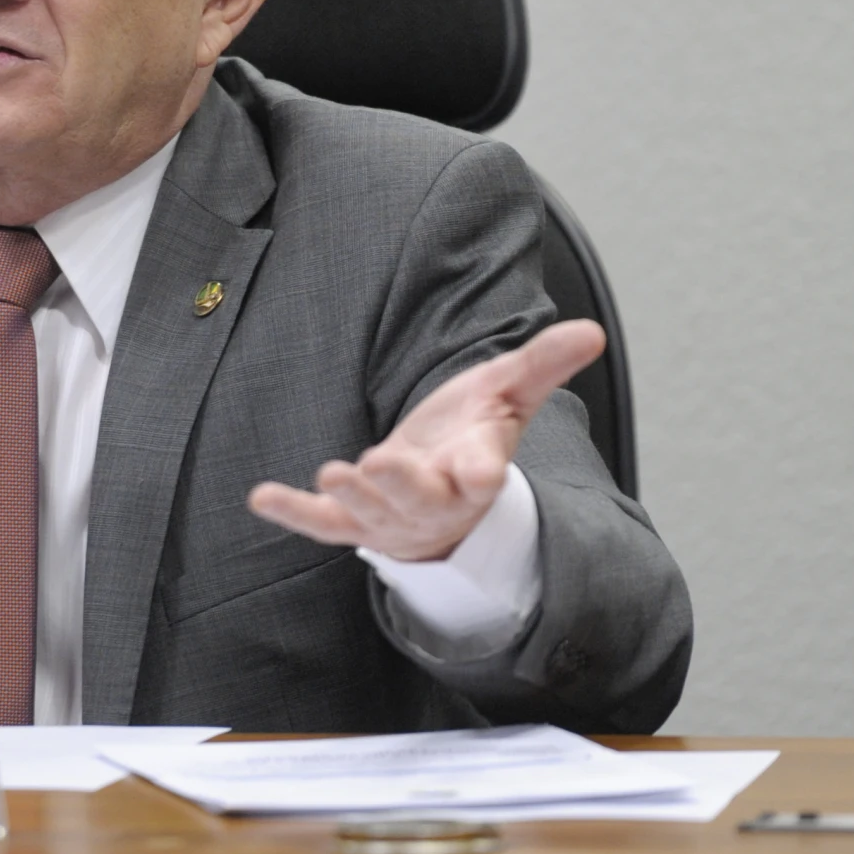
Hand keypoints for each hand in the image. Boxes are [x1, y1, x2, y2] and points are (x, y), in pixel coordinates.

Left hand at [246, 320, 605, 561]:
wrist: (445, 500)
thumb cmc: (474, 437)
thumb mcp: (508, 394)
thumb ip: (543, 364)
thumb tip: (593, 330)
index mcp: (477, 468)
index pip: (485, 470)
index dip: (482, 471)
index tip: (483, 471)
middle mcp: (435, 500)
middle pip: (421, 495)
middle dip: (402, 483)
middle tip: (380, 463)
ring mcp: (391, 516)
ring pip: (371, 512)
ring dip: (352, 494)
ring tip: (333, 473)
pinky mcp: (353, 522)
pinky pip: (322, 523)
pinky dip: (294, 512)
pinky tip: (261, 497)